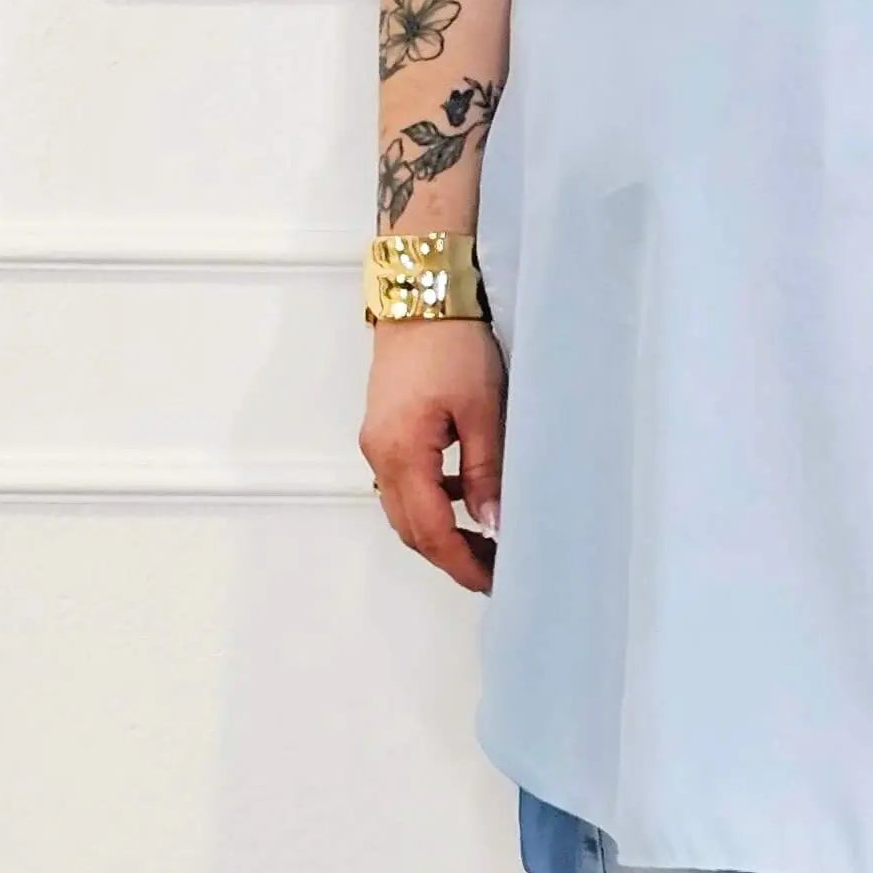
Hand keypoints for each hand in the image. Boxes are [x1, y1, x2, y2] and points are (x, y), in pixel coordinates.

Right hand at [360, 316, 507, 593]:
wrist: (423, 292)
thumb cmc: (454, 343)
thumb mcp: (482, 407)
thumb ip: (486, 469)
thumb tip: (493, 523)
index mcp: (401, 453)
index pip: (429, 530)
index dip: (460, 562)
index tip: (492, 581)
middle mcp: (379, 454)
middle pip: (410, 527)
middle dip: (450, 554)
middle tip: (494, 567)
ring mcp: (378, 441)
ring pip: (405, 506)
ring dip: (440, 528)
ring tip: (486, 536)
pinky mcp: (386, 427)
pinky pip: (406, 480)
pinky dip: (433, 497)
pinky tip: (465, 489)